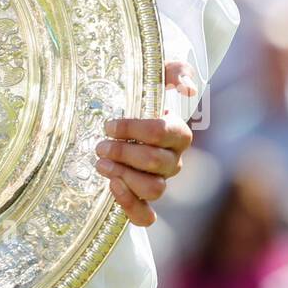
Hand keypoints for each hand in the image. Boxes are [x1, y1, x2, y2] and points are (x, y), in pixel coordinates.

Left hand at [94, 60, 197, 225]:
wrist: (119, 120)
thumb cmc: (139, 95)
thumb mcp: (155, 75)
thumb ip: (175, 71)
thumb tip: (188, 87)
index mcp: (178, 132)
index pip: (163, 133)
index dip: (135, 130)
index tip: (109, 125)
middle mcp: (173, 160)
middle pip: (157, 163)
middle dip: (124, 153)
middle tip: (99, 145)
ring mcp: (160, 182)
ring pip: (154, 189)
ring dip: (124, 176)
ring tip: (100, 163)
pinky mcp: (143, 200)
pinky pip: (145, 216)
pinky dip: (130, 206)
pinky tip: (112, 187)